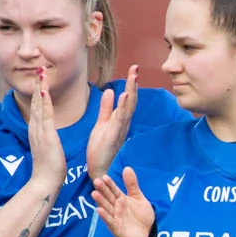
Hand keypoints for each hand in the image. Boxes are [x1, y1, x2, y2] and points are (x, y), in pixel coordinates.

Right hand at [28, 67, 66, 191]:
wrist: (45, 181)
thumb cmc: (50, 167)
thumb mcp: (49, 147)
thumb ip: (47, 138)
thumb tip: (49, 133)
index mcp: (38, 131)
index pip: (38, 108)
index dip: (39, 93)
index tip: (41, 79)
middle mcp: (36, 128)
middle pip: (36, 103)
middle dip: (38, 86)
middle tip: (39, 69)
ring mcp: (39, 131)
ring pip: (40, 106)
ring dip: (40, 89)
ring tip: (41, 73)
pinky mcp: (46, 136)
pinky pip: (45, 116)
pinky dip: (45, 103)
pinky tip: (44, 92)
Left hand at [87, 64, 138, 179]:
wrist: (99, 169)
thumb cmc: (100, 149)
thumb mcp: (102, 123)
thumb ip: (107, 108)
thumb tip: (111, 91)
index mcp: (120, 119)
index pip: (128, 98)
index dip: (130, 83)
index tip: (133, 69)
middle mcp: (124, 123)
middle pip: (131, 99)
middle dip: (133, 83)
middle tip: (136, 67)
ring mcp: (121, 129)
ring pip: (129, 107)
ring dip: (131, 91)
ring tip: (133, 76)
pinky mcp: (115, 135)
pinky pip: (120, 118)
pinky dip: (123, 106)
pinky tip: (124, 95)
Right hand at [91, 167, 154, 236]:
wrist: (148, 235)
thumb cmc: (142, 216)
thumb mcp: (139, 198)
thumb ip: (132, 185)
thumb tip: (127, 168)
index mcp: (122, 200)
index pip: (114, 190)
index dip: (110, 184)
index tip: (105, 176)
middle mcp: (116, 208)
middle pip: (108, 198)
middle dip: (103, 190)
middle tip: (96, 181)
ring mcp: (116, 218)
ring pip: (107, 208)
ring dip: (101, 202)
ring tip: (94, 193)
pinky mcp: (117, 229)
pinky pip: (110, 222)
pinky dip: (105, 216)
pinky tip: (99, 210)